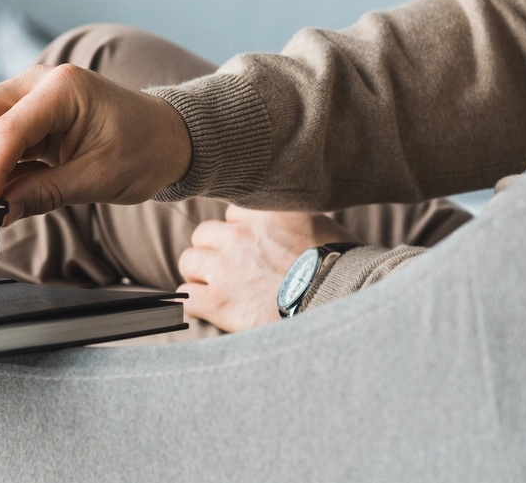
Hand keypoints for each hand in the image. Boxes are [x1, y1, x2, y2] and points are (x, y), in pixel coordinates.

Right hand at [0, 63, 191, 222]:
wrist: (167, 136)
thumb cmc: (144, 151)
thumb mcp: (99, 180)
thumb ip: (44, 194)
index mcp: (63, 88)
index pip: (5, 130)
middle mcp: (38, 82)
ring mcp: (28, 94)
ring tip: (10, 195)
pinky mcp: (25, 112)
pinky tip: (15, 186)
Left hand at [176, 205, 359, 331]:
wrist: (340, 303)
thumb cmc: (339, 271)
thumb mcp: (317, 227)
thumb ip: (288, 222)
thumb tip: (280, 228)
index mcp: (263, 214)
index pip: (231, 215)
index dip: (238, 234)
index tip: (249, 251)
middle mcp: (240, 235)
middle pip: (204, 235)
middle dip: (213, 252)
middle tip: (230, 272)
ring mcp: (226, 267)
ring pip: (189, 262)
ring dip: (200, 276)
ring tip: (218, 292)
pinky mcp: (218, 300)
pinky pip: (185, 296)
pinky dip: (191, 304)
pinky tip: (205, 311)